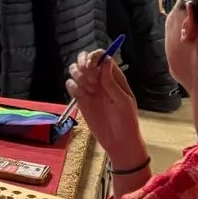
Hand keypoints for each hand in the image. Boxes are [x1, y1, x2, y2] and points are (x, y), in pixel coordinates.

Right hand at [65, 49, 144, 165]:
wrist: (118, 141)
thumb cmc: (127, 121)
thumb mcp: (123, 101)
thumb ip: (112, 82)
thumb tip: (105, 62)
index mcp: (113, 77)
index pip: (101, 57)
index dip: (94, 57)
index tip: (91, 67)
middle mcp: (100, 79)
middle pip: (85, 60)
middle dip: (83, 64)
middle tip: (89, 79)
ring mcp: (89, 88)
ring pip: (75, 71)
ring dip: (78, 76)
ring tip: (88, 90)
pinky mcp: (80, 99)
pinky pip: (70, 86)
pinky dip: (72, 87)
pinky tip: (81, 96)